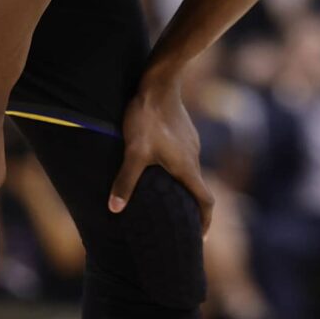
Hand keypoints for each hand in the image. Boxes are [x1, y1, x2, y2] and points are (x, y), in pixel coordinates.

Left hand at [110, 72, 213, 233]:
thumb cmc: (147, 117)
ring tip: (166, 198)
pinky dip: (177, 170)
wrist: (160, 81)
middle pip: (198, 188)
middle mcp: (193, 157)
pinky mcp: (184, 131)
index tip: (201, 237)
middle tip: (180, 224)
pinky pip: (184, 157)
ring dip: (182, 187)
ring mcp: (190, 142)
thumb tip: (114, 209)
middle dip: (191, 208)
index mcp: (186, 167)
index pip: (205, 201)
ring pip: (190, 171)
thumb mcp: (133, 151)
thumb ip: (125, 181)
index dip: (205, 222)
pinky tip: (160, 166)